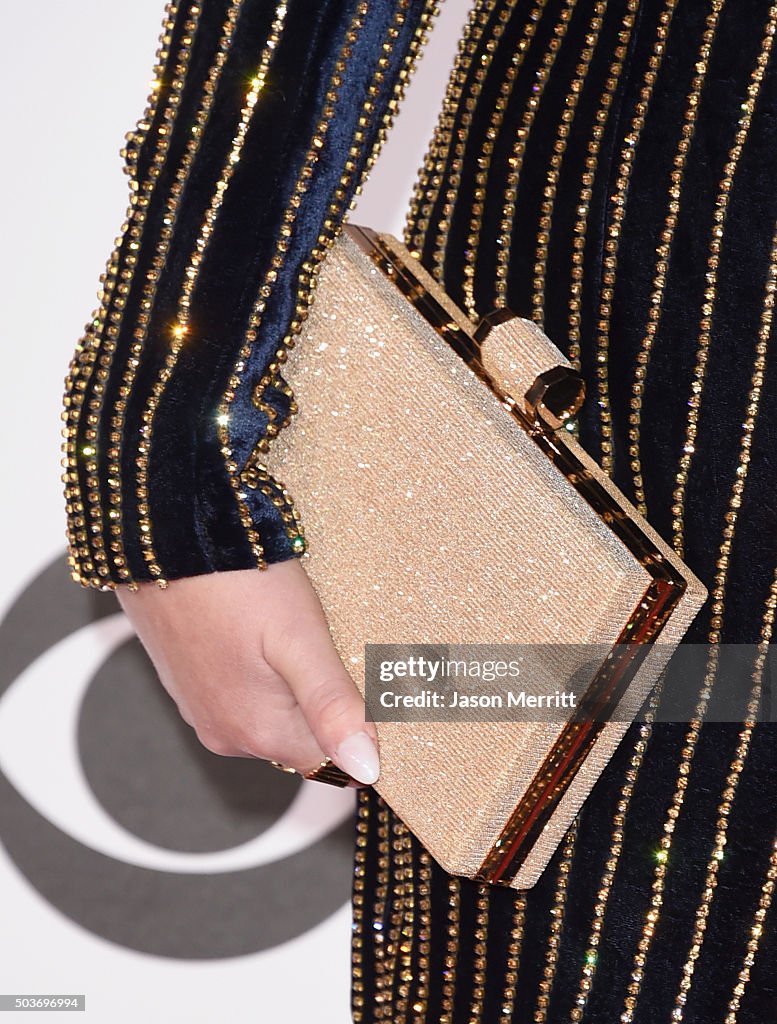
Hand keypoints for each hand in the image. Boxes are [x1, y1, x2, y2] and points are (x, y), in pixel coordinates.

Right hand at [115, 561, 379, 784]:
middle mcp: (225, 733)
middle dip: (327, 700)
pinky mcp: (190, 682)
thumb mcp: (299, 638)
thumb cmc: (234, 581)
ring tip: (297, 629)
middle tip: (335, 640)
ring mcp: (202, 708)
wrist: (162, 538)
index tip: (370, 679)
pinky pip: (246, 690)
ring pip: (275, 711)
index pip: (333, 759)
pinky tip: (267, 628)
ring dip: (297, 683)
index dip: (359, 723)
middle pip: (303, 735)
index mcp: (257, 732)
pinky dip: (266, 669)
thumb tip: (367, 771)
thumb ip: (333, 707)